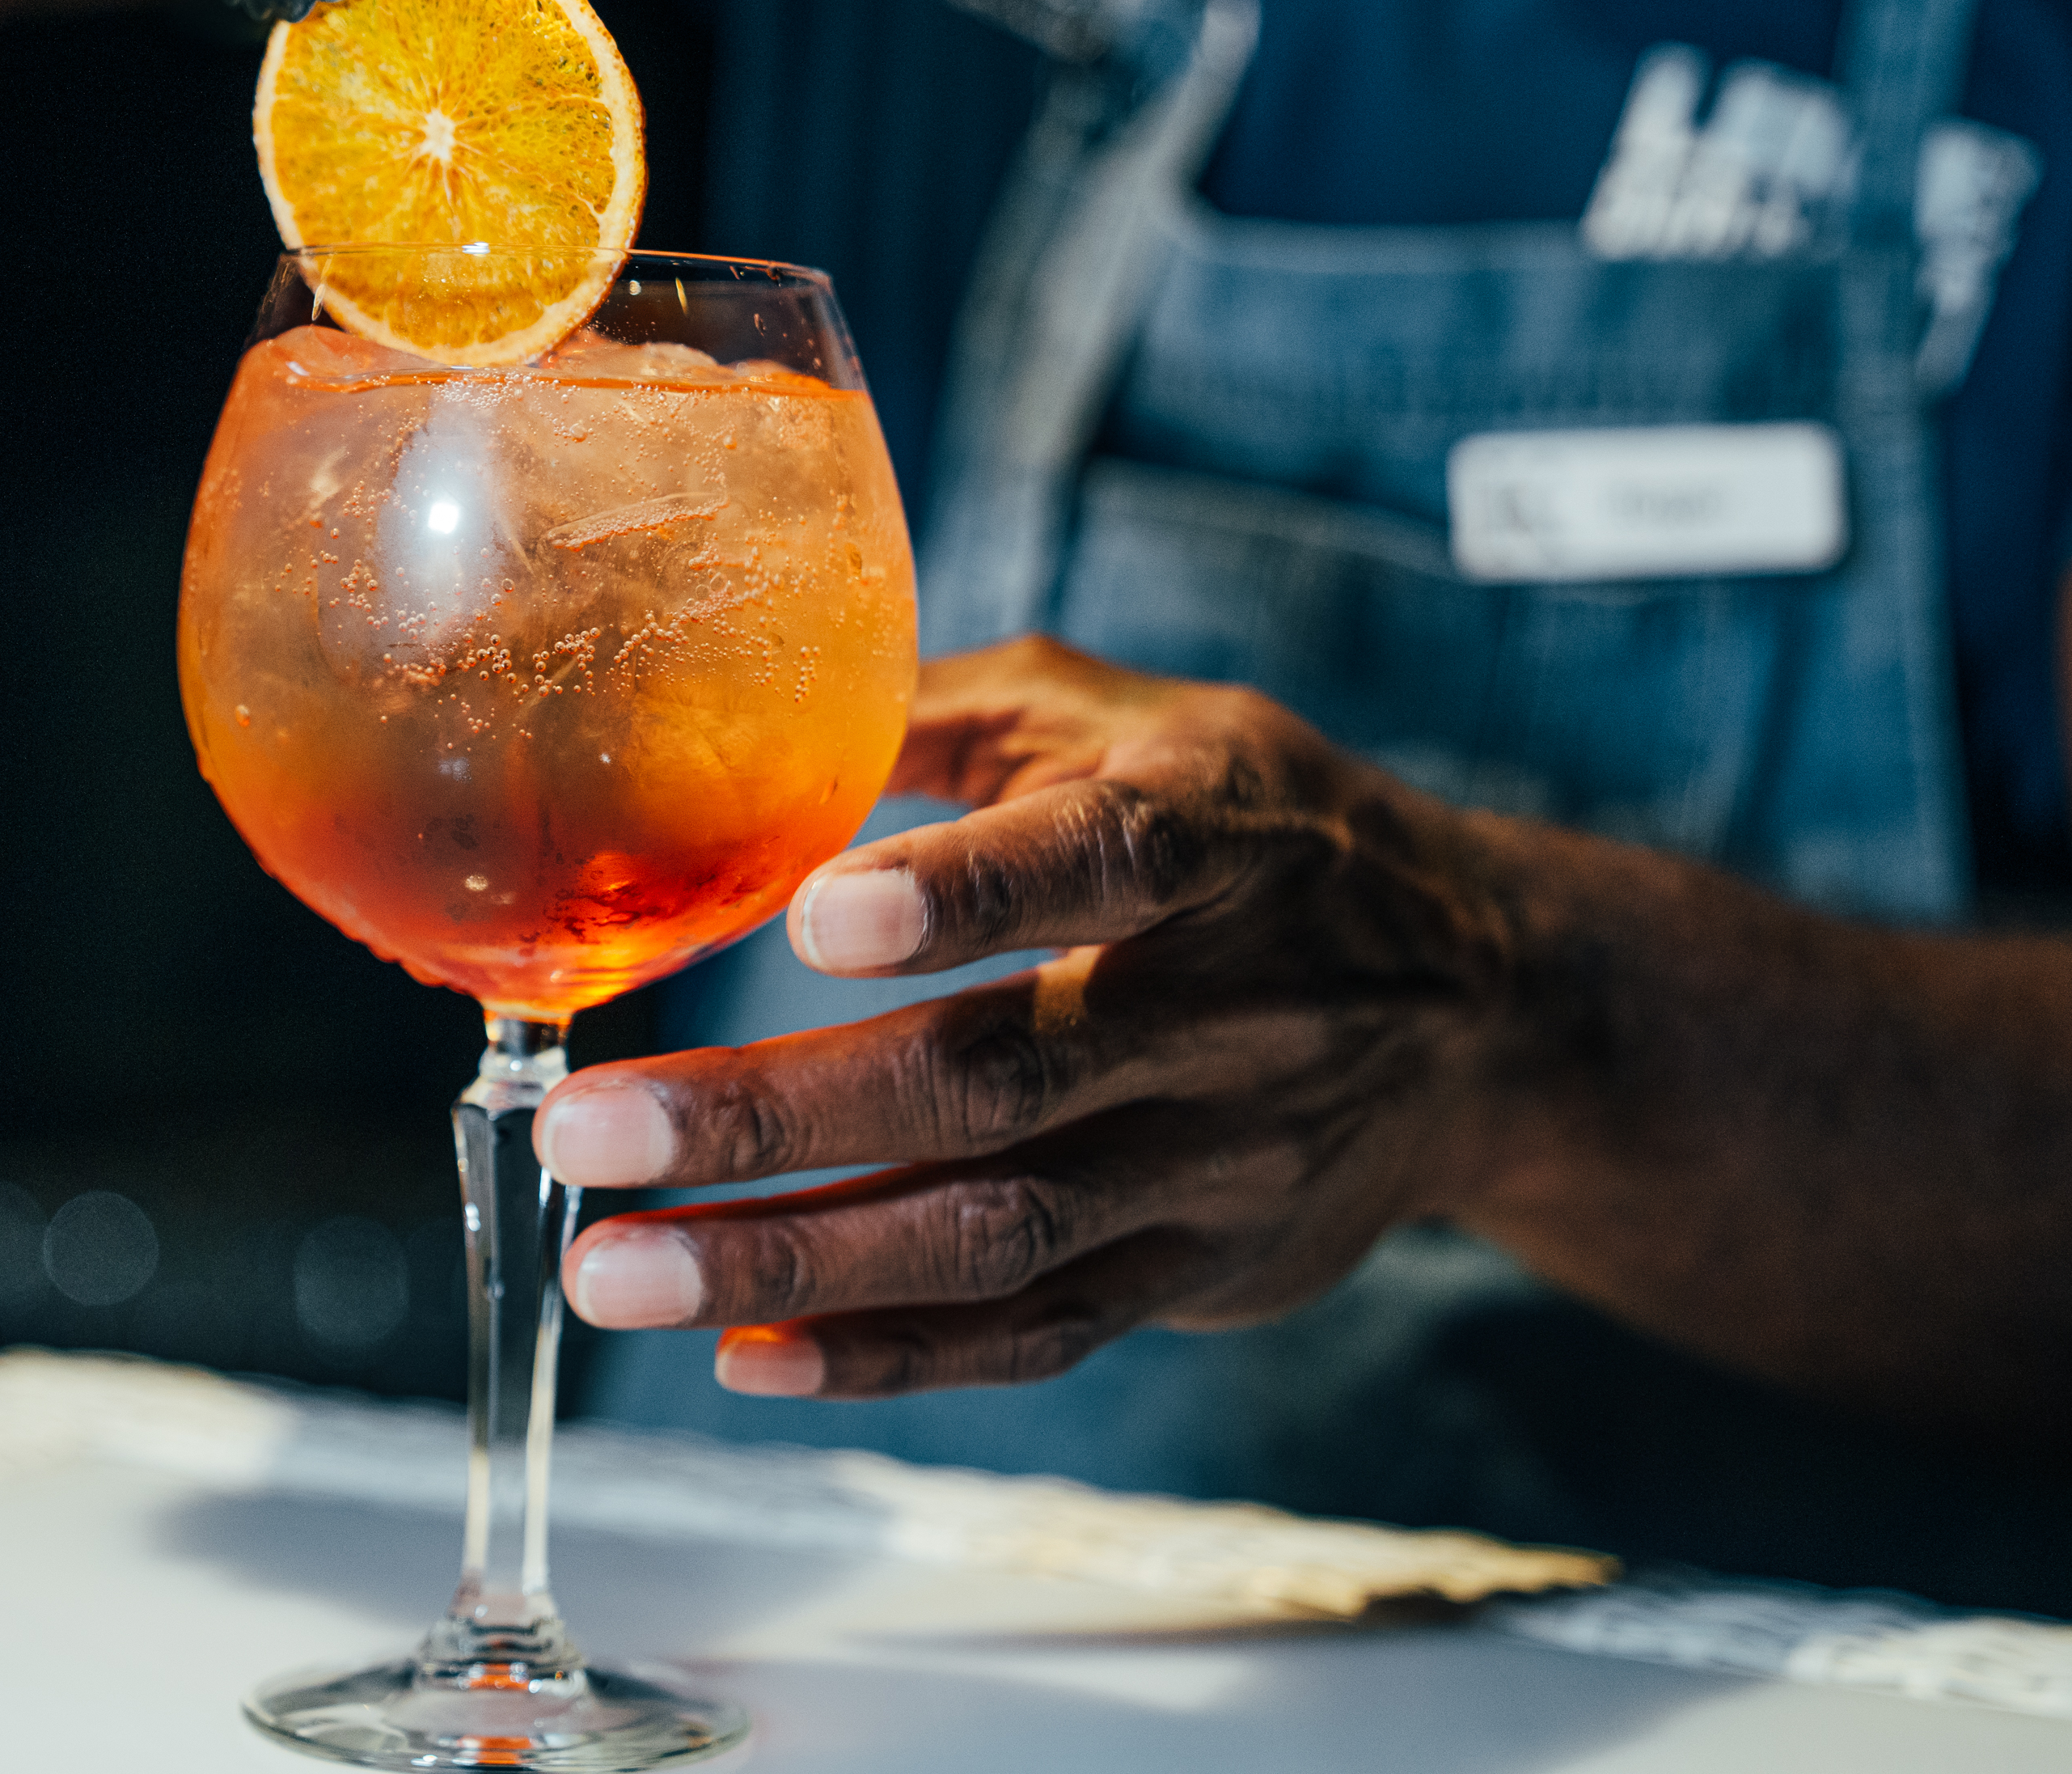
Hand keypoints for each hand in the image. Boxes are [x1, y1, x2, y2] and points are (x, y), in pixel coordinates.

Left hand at [534, 636, 1550, 1398]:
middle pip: (996, 1081)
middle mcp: (1227, 1010)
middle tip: (588, 1129)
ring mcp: (1215, 1162)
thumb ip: (955, 716)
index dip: (973, 888)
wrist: (1484, 1007)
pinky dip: (888, 1356)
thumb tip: (746, 719)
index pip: (1110, 856)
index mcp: (1219, 834)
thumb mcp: (1142, 723)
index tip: (820, 917)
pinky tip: (744, 1354)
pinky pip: (1037, 1335)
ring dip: (790, 1261)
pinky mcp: (1199, 1271)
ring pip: (993, 1233)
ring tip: (617, 1265)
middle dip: (775, 1117)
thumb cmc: (1262, 833)